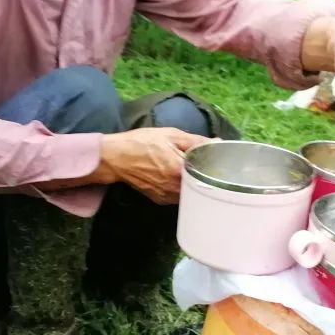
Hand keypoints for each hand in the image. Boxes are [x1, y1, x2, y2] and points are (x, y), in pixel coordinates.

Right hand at [97, 128, 211, 204]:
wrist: (116, 158)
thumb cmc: (142, 142)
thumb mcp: (170, 135)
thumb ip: (196, 141)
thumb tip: (217, 142)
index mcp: (180, 170)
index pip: (208, 173)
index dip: (215, 167)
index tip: (218, 161)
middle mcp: (175, 188)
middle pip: (200, 186)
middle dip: (205, 177)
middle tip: (208, 166)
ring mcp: (167, 196)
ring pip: (190, 194)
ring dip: (194, 184)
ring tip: (194, 172)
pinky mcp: (160, 200)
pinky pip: (178, 197)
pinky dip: (182, 188)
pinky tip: (179, 178)